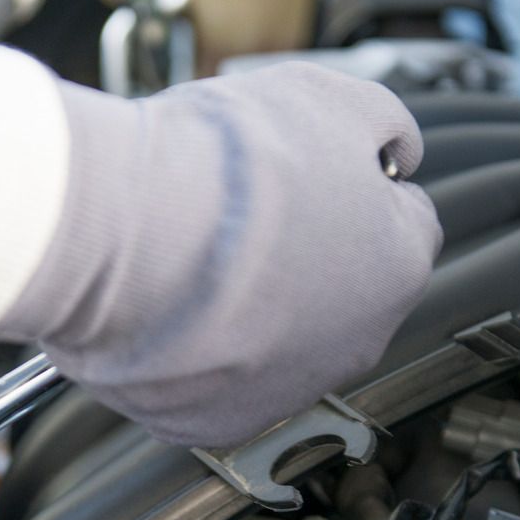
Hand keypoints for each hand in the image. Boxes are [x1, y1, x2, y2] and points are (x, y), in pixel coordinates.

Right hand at [0, 62, 441, 448]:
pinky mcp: (214, 422)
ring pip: (278, 342)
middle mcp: (357, 343)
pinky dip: (196, 348)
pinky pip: (215, 383)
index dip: (353, 187)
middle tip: (244, 212)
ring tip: (194, 255)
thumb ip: (384, 125)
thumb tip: (396, 149)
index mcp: (399, 264)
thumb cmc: (218, 168)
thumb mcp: (330, 97)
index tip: (310, 171)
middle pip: (341, 291)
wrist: (116, 232)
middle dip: (304, 253)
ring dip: (251, 304)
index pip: (403, 224)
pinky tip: (168, 306)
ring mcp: (285, 391)